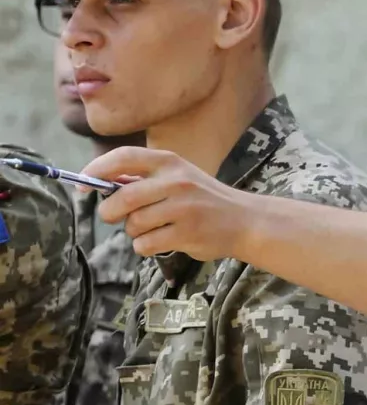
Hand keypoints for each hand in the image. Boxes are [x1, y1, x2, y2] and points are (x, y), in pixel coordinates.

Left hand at [85, 147, 251, 260]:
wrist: (246, 221)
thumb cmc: (205, 199)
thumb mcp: (180, 177)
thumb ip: (145, 178)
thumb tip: (102, 182)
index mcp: (170, 162)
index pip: (124, 158)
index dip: (97, 170)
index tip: (83, 184)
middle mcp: (176, 182)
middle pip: (123, 198)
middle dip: (110, 212)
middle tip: (113, 217)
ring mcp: (183, 209)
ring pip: (134, 224)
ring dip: (133, 232)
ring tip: (149, 230)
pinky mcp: (188, 234)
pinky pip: (146, 244)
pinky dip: (144, 247)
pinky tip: (159, 242)